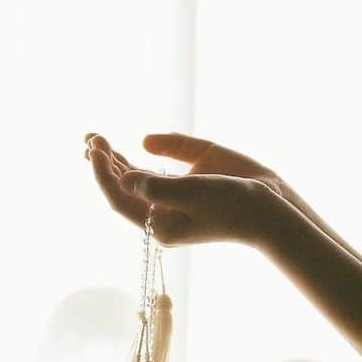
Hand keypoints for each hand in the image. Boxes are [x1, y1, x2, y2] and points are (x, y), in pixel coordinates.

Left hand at [85, 132, 286, 247]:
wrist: (271, 209)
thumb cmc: (235, 203)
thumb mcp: (196, 192)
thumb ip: (158, 185)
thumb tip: (125, 178)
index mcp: (161, 224)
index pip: (120, 198)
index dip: (102, 173)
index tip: (95, 148)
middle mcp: (163, 213)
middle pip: (123, 189)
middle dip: (104, 163)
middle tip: (91, 137)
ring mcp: (175, 200)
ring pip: (135, 181)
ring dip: (115, 161)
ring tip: (95, 141)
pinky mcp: (188, 187)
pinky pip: (155, 174)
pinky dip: (137, 161)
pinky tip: (129, 148)